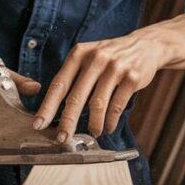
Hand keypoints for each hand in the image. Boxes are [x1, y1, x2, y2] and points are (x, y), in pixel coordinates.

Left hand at [33, 32, 168, 139]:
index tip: (38, 124)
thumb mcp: (90, 57)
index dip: (47, 106)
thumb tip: (55, 109)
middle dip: (68, 122)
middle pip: (76, 97)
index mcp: (80, 53)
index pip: (59, 83)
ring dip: (94, 124)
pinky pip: (117, 106)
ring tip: (93, 133)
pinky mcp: (132, 77)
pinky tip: (107, 127)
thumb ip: (74, 76)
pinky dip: (110, 121)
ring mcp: (115, 67)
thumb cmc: (111, 56)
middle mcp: (96, 58)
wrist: (146, 45)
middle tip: (62, 138)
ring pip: (98, 104)